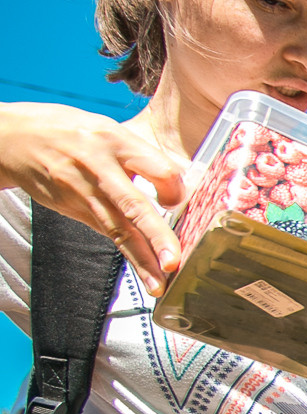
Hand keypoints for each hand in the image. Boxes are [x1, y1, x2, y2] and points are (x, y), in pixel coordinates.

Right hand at [0, 103, 186, 294]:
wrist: (10, 137)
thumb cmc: (69, 130)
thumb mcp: (107, 128)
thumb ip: (140, 154)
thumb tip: (180, 184)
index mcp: (115, 140)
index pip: (158, 168)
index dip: (175, 188)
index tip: (182, 201)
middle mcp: (99, 168)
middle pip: (134, 205)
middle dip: (156, 237)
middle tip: (173, 263)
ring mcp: (82, 192)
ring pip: (117, 229)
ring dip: (140, 260)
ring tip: (159, 285)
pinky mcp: (73, 209)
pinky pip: (106, 233)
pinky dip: (127, 254)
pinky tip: (143, 272)